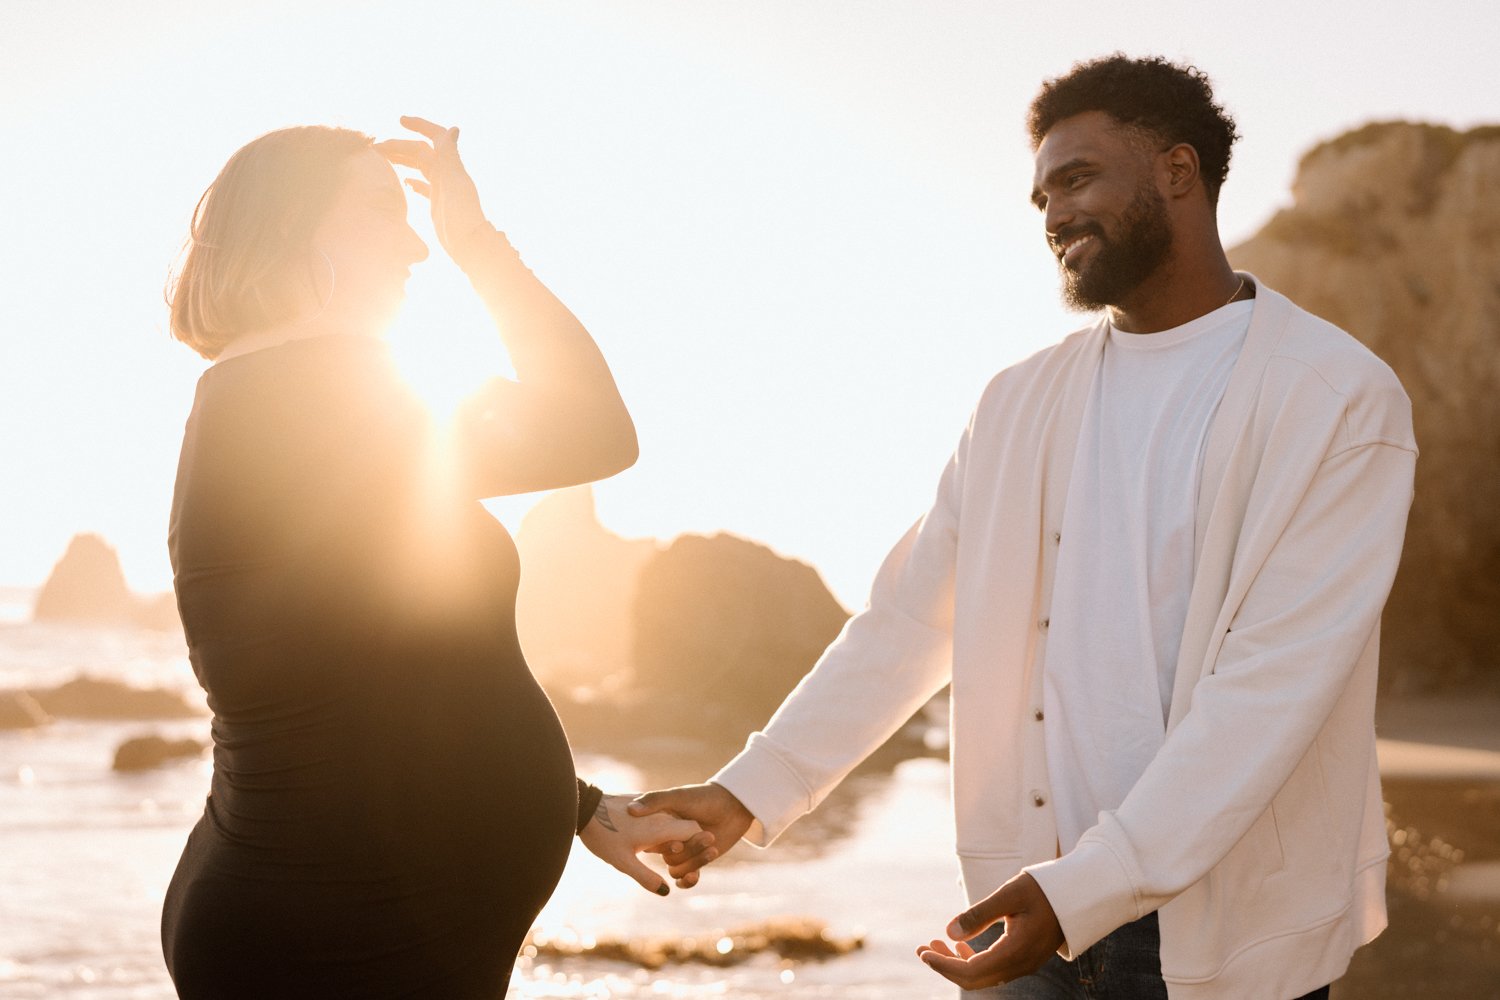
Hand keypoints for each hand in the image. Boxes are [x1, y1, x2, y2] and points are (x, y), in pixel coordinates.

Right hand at [375, 116, 489, 265]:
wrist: (469, 243)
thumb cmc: (462, 214)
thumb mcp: (454, 182)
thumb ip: (450, 156)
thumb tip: (453, 128)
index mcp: (450, 164)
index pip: (435, 136)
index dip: (420, 125)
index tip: (400, 120)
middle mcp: (447, 172)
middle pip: (421, 151)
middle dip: (400, 145)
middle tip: (376, 148)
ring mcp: (443, 187)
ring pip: (420, 166)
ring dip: (403, 160)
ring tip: (382, 159)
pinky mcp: (439, 202)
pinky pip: (424, 185)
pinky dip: (413, 180)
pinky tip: (403, 180)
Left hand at [579, 793, 712, 895]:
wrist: (584, 808)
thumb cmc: (603, 836)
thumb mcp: (623, 862)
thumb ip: (646, 877)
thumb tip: (666, 891)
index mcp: (661, 826)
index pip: (695, 830)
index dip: (699, 844)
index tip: (694, 858)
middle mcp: (661, 814)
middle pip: (687, 826)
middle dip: (691, 843)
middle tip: (681, 858)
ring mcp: (651, 809)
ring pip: (673, 821)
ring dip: (676, 837)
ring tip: (666, 852)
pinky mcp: (642, 807)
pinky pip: (661, 817)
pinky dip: (663, 830)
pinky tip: (651, 843)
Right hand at [627, 782, 753, 888]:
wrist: (733, 804)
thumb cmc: (704, 797)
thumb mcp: (678, 796)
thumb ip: (655, 801)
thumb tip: (630, 810)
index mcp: (659, 824)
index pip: (650, 842)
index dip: (663, 846)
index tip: (679, 844)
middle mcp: (668, 839)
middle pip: (667, 858)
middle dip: (686, 852)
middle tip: (707, 837)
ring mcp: (682, 851)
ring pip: (676, 869)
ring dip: (694, 862)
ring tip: (712, 849)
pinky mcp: (696, 860)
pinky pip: (684, 877)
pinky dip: (687, 880)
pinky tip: (693, 876)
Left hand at [915, 872, 1064, 989]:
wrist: (1078, 894)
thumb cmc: (1044, 889)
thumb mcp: (1009, 894)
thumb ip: (979, 914)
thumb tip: (948, 931)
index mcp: (1016, 952)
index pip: (972, 971)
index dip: (944, 965)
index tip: (923, 952)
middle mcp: (1020, 965)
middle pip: (975, 979)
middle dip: (945, 966)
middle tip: (922, 948)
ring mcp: (1024, 964)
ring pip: (983, 975)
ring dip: (957, 963)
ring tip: (934, 943)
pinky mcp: (1024, 958)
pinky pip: (994, 968)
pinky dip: (972, 960)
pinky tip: (959, 945)